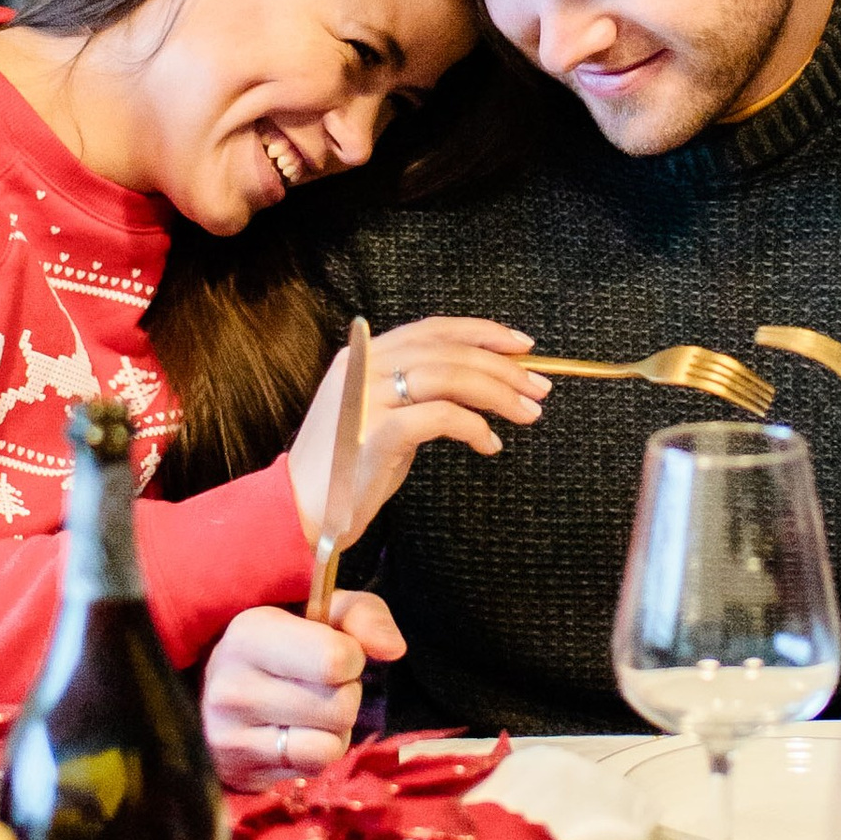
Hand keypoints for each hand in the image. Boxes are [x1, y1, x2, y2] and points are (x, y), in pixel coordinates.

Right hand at [203, 587, 401, 789]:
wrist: (212, 684)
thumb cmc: (278, 642)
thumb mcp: (319, 610)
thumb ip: (362, 615)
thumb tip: (393, 648)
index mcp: (249, 634)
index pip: (335, 660)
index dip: (352, 657)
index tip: (336, 652)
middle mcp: (233, 688)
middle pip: (340, 707)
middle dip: (344, 695)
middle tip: (319, 684)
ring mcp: (230, 737)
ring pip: (330, 745)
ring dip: (334, 729)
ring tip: (309, 710)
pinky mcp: (239, 772)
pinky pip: (313, 767)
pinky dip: (317, 753)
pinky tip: (296, 734)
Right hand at [288, 316, 548, 543]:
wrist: (300, 510)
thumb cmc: (347, 466)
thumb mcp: (381, 413)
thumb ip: (418, 389)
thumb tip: (485, 379)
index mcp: (363, 354)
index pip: (434, 329)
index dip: (483, 333)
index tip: (524, 347)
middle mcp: (362, 367)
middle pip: (448, 351)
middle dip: (503, 367)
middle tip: (539, 389)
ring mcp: (366, 398)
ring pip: (449, 377)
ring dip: (497, 394)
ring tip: (527, 414)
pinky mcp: (374, 433)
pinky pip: (440, 417)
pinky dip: (474, 427)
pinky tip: (490, 444)